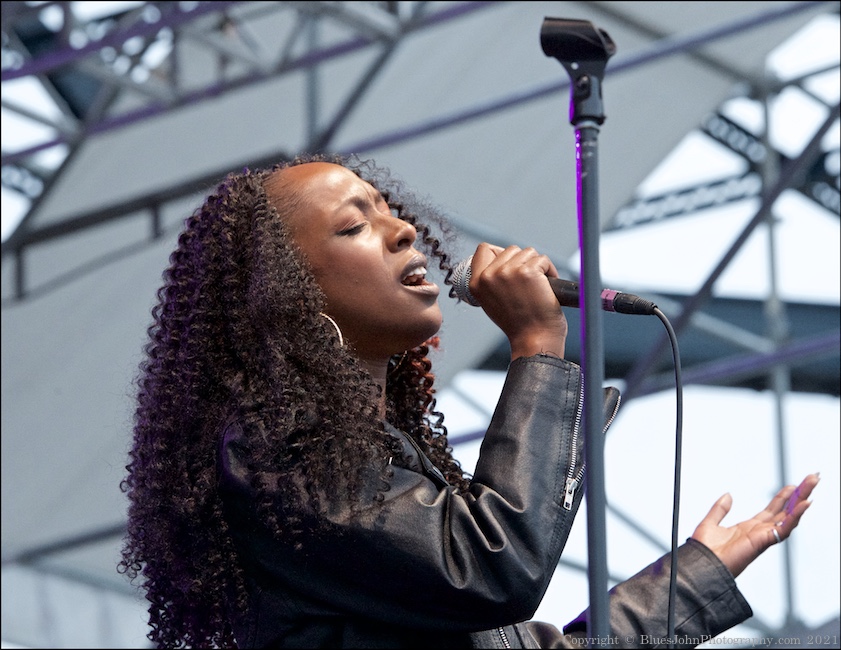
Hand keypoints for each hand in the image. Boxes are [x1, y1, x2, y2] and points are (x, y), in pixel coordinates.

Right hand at [469, 243, 567, 359]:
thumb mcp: (491, 302)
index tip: (510, 265)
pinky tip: (547, 286)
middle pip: (510, 249)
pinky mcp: (528, 272)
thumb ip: (490, 281)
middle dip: (523, 262)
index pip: (484, 249)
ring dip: (537, 266)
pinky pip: (543, 259)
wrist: (534, 339)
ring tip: (538, 286)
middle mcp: (489, 276)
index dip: (499, 253)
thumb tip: (500, 261)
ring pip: (528, 252)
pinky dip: (550, 271)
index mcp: (476, 283)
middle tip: (528, 283)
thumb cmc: (518, 324)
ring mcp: (508, 272)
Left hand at [690, 473, 819, 577]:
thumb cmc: (705, 550)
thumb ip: (720, 509)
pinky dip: (795, 516)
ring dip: (802, 500)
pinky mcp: (763, 541)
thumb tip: (728, 495)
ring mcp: (763, 537)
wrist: (701, 563)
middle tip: (812, 478)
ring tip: (812, 483)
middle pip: (785, 511)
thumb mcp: (711, 523)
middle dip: (799, 495)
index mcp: (750, 528)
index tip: (793, 485)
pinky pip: (784, 529)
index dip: (783, 498)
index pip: (772, 510)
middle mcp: (760, 532)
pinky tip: (804, 504)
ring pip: (789, 517)